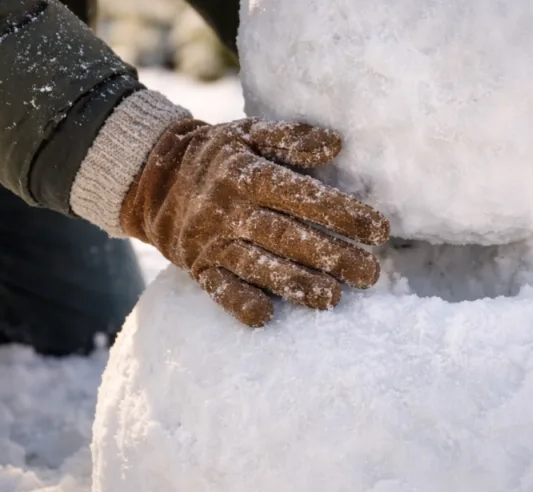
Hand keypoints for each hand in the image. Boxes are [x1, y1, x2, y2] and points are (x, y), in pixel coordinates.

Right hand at [120, 117, 389, 327]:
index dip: (341, 212)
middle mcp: (230, 210)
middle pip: (285, 236)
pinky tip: (266, 316)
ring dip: (296, 284)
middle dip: (331, 256)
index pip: (300, 194)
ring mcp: (213, 242)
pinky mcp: (200, 268)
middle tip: (371, 273)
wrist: (153, 178)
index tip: (380, 230)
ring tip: (333, 297)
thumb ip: (290, 139)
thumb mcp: (248, 134)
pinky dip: (240, 303)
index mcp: (246, 174)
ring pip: (257, 266)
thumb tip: (335, 145)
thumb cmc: (217, 157)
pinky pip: (219, 289)